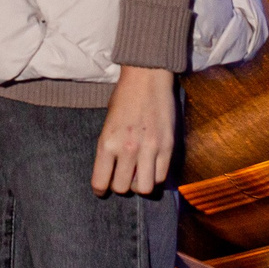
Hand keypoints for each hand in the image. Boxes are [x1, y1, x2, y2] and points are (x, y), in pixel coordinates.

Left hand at [91, 66, 176, 197]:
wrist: (147, 77)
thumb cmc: (124, 98)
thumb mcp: (107, 124)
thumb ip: (110, 149)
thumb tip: (113, 172)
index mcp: (107, 142)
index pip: (101, 182)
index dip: (100, 189)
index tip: (102, 188)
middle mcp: (127, 149)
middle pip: (122, 188)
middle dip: (121, 186)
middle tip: (123, 178)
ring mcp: (149, 149)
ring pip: (144, 188)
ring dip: (140, 185)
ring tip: (140, 175)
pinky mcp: (168, 146)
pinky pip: (161, 176)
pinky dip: (156, 176)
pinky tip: (152, 167)